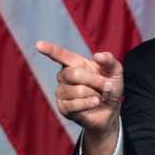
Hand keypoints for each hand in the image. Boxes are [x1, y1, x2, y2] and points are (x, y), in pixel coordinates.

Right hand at [36, 40, 123, 154]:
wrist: (111, 109)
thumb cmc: (110, 87)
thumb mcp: (115, 71)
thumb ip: (109, 61)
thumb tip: (97, 55)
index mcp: (75, 63)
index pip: (60, 55)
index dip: (50, 50)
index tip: (39, 45)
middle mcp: (64, 76)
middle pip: (74, 74)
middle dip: (95, 80)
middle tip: (107, 86)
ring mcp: (62, 92)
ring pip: (76, 90)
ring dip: (94, 93)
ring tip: (99, 96)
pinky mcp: (63, 108)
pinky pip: (74, 104)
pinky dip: (89, 103)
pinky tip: (95, 103)